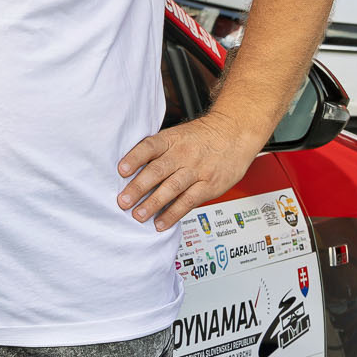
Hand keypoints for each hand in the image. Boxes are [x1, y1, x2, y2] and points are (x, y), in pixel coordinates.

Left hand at [115, 109, 260, 231]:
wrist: (235, 133)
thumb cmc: (201, 137)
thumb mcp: (177, 136)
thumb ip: (157, 152)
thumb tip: (130, 171)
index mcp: (171, 139)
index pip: (150, 147)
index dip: (135, 158)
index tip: (121, 170)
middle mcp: (183, 154)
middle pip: (158, 170)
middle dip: (139, 187)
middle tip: (124, 201)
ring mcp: (197, 170)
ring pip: (172, 187)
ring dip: (154, 203)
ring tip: (139, 215)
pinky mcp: (209, 185)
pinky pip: (189, 201)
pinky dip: (174, 213)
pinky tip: (161, 223)